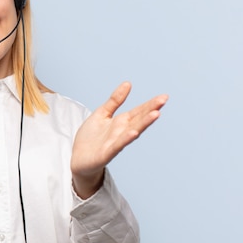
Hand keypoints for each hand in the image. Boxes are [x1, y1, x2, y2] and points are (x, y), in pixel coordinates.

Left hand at [71, 82, 167, 198]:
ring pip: (131, 132)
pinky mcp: (106, 153)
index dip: (150, 104)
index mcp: (121, 122)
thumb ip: (115, 100)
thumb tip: (128, 83)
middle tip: (164, 101)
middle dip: (151, 110)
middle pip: (138, 119)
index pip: (138, 111)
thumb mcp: (102, 113)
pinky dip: (125, 139)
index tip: (164, 97)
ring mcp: (115, 143)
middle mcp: (121, 132)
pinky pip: (117, 145)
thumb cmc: (91, 137)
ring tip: (156, 114)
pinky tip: (133, 132)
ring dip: (143, 124)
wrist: (79, 159)